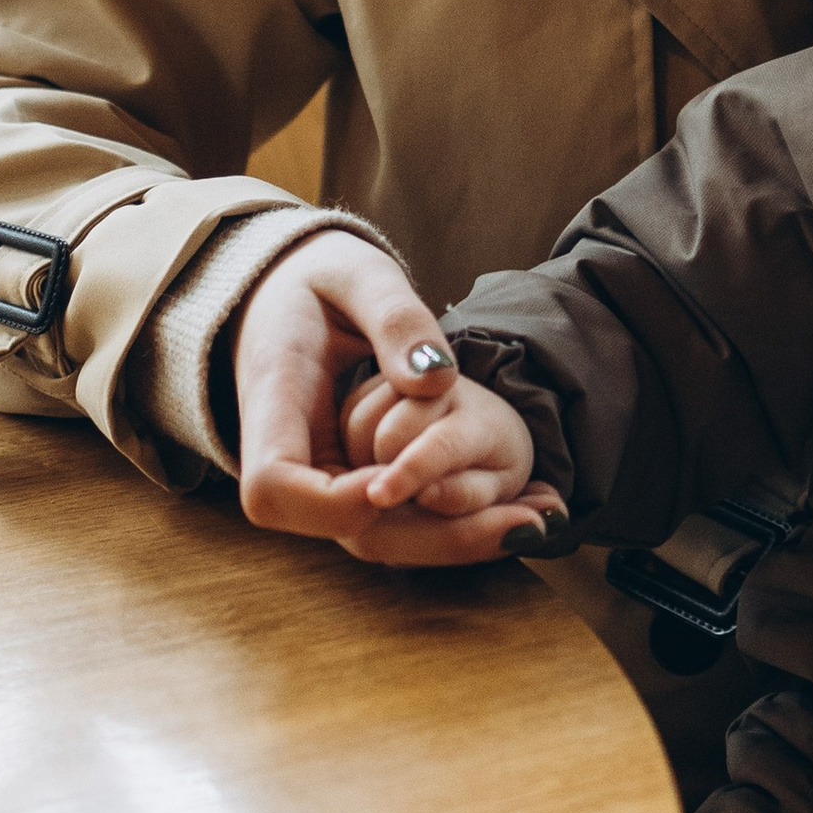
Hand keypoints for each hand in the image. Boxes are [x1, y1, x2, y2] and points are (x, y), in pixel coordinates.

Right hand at [234, 234, 555, 561]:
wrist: (289, 292)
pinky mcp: (352, 477)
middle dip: (430, 536)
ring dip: (454, 537)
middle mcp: (291, 453)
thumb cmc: (320, 277)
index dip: (331, 505)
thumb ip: (396, 320)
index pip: (274, 486)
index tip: (391, 485)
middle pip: (336, 527)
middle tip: (521, 523)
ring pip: (373, 533)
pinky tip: (518, 510)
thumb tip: (435, 382)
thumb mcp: (359, 275)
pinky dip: (454, 521)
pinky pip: (396, 516)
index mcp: (275, 397)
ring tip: (537, 520)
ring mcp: (321, 473)